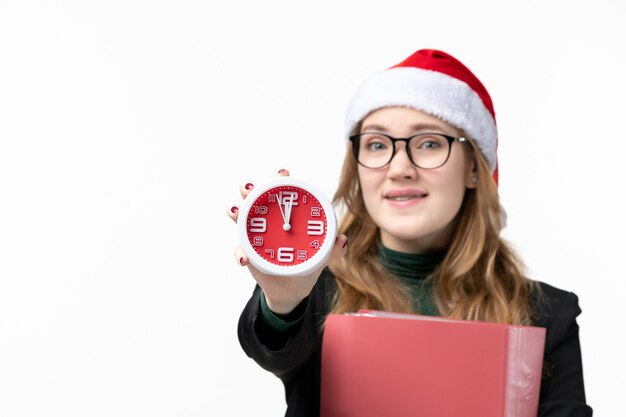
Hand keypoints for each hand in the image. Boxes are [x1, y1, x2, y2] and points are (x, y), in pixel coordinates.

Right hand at [227, 168, 347, 314]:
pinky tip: (244, 259)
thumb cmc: (306, 263)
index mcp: (286, 214)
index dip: (280, 178)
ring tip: (235, 211)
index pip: (281, 190)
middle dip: (249, 187)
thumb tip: (342, 240)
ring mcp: (254, 234)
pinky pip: (239, 251)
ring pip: (239, 216)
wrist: (292, 288)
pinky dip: (240, 254)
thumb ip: (332, 250)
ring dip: (235, 211)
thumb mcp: (321, 257)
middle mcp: (267, 219)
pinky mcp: (247, 252)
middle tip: (250, 188)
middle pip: (254, 196)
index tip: (283, 173)